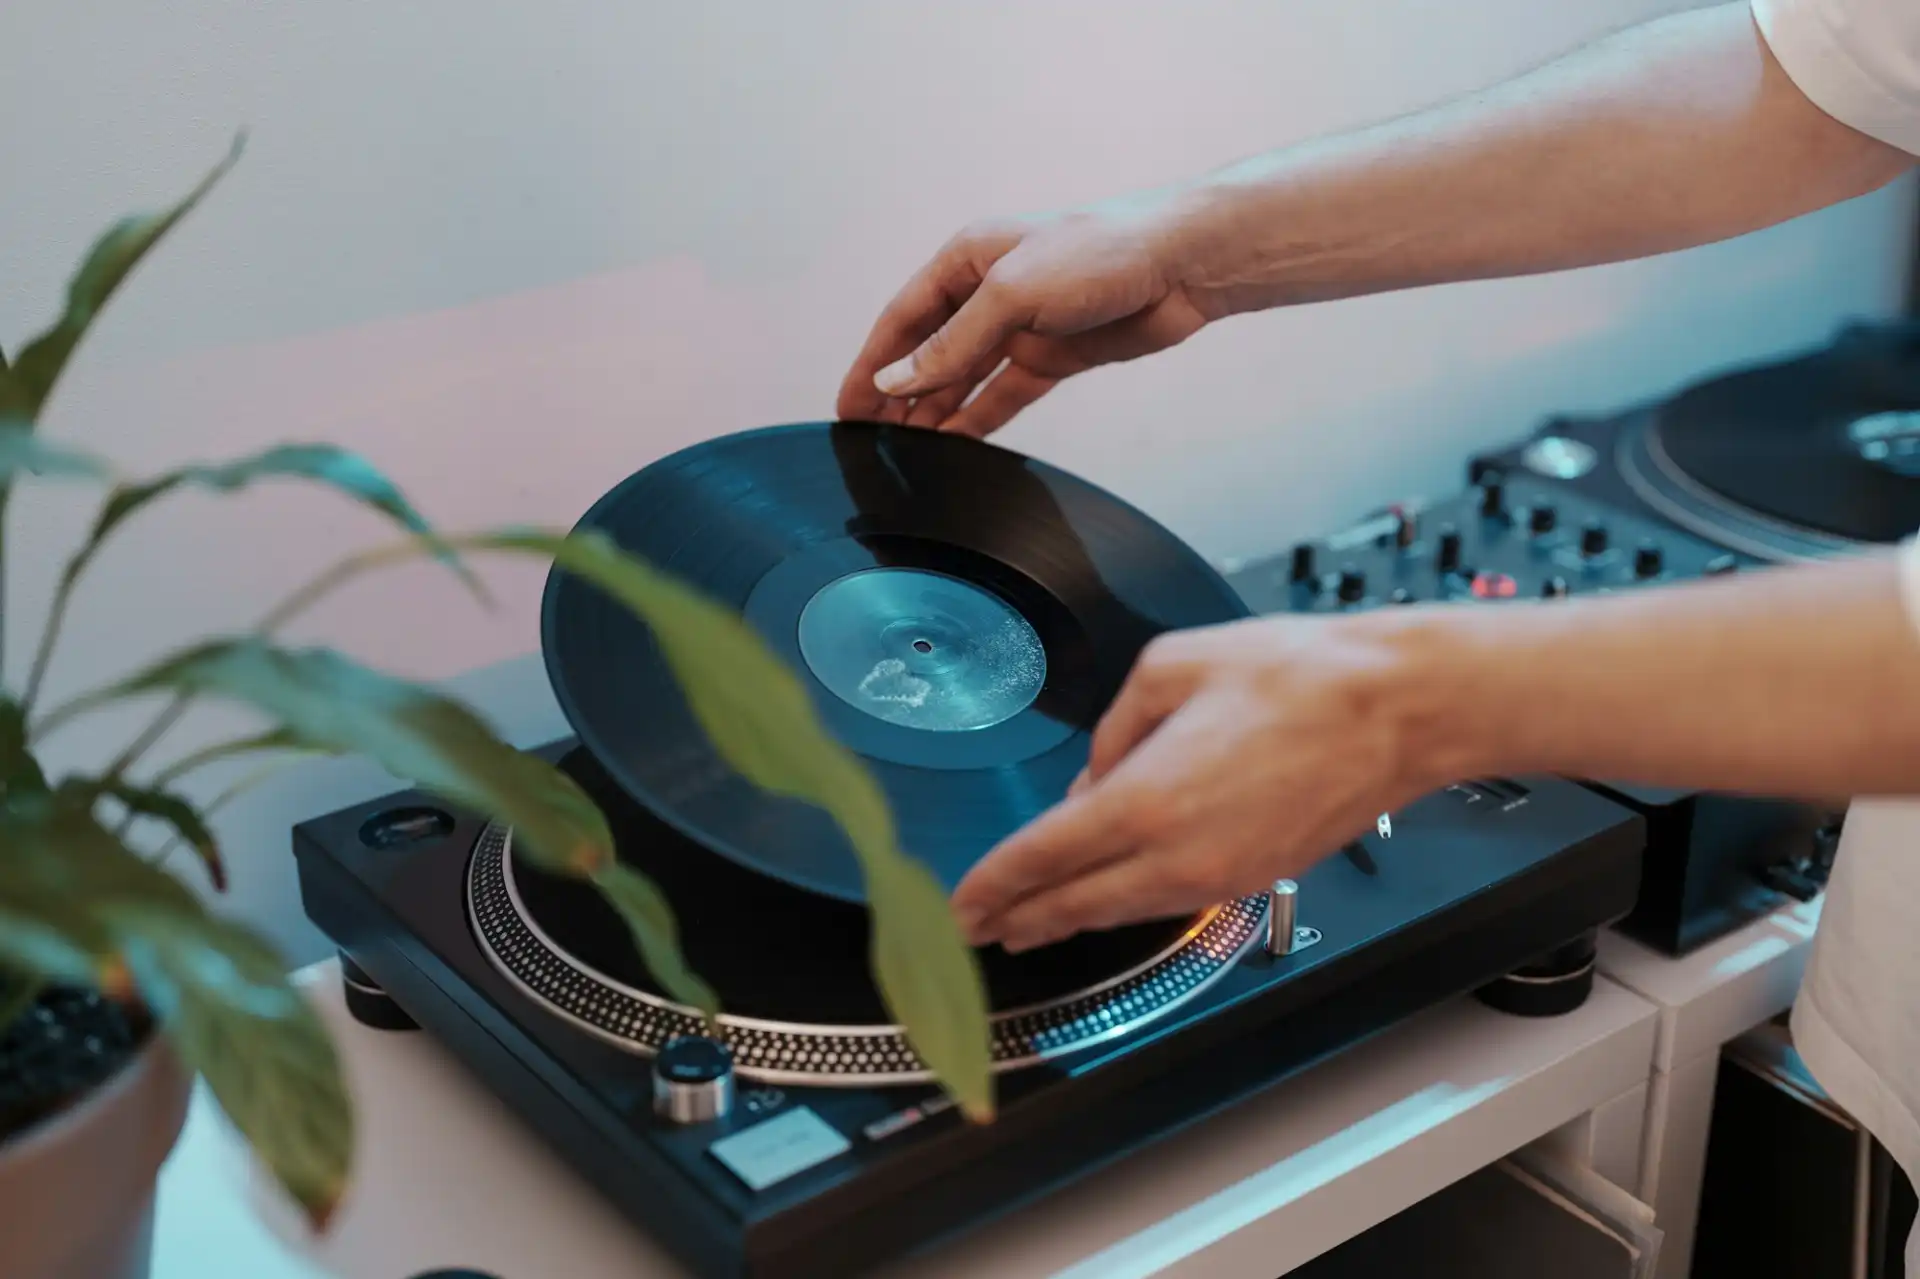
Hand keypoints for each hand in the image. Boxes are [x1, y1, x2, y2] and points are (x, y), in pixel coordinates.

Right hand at [834, 191, 1211, 437]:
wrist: (1181, 264)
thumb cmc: (1100, 251)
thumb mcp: (1012, 292)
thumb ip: (953, 342)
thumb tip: (899, 378)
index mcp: (967, 260)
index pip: (904, 319)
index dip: (872, 364)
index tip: (848, 407)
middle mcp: (988, 293)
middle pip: (927, 353)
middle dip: (896, 395)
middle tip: (866, 440)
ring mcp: (1021, 327)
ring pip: (962, 379)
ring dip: (932, 413)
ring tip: (902, 453)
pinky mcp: (1053, 357)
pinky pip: (1002, 395)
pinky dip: (977, 420)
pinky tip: (952, 445)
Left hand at [951, 612, 1450, 951]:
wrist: (1397, 710)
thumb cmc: (1298, 676)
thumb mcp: (1172, 667)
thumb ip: (1114, 728)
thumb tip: (1093, 777)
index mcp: (1147, 800)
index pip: (1044, 857)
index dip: (993, 885)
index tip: (961, 904)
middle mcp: (1177, 856)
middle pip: (1074, 904)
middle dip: (1017, 919)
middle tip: (976, 929)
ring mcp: (1217, 878)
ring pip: (1120, 911)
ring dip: (1067, 918)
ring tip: (1028, 923)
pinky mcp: (1251, 879)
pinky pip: (1166, 900)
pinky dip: (1121, 905)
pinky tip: (1105, 899)